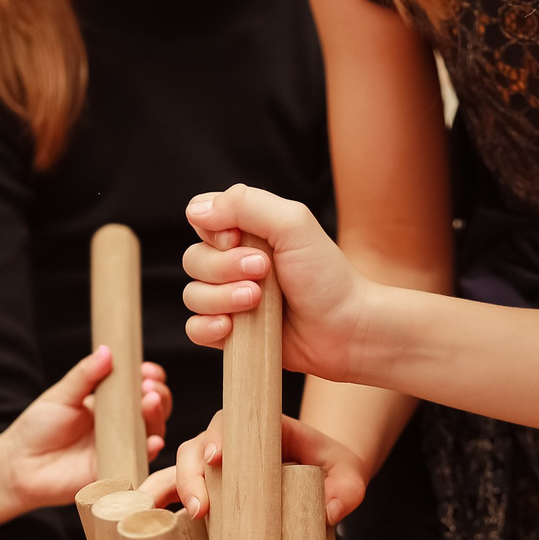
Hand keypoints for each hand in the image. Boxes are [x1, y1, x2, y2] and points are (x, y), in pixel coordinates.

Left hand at [0, 347, 170, 527]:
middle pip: (152, 408)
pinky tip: (152, 440)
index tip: (146, 369)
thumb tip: (107, 350)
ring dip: (156, 416)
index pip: (139, 387)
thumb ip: (85, 375)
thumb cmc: (38, 428)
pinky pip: (139, 461)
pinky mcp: (116, 470)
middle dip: (158, 394)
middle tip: (149, 387)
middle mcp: (119, 426)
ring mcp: (120, 448)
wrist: (19, 466)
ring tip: (149, 402)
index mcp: (109, 403)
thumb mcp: (61, 395)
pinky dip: (150, 450)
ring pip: (151, 432)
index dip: (148, 377)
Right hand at [171, 411, 369, 523]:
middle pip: (198, 446)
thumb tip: (329, 512)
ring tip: (155, 514)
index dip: (219, 436)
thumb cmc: (335, 469)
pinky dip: (158, 500)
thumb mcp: (350, 475)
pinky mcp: (210, 490)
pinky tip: (144, 519)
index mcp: (263, 427)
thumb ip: (347, 489)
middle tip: (199, 508)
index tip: (216, 459)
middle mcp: (233, 442)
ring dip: (165, 487)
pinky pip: (176, 490)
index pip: (233, 421)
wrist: (327, 480)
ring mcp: (217, 466)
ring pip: (180, 466)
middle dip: (189, 474)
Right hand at [181, 185, 373, 379]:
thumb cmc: (326, 276)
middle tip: (264, 272)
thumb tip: (195, 212)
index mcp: (247, 230)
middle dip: (224, 268)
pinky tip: (232, 328)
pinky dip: (207, 328)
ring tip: (256, 302)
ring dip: (221, 298)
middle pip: (193, 259)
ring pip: (192, 295)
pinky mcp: (232, 334)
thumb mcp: (293, 224)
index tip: (239, 239)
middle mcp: (234, 262)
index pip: (200, 217)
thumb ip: (245, 205)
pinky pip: (194, 329)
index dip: (212, 230)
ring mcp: (230, 299)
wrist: (346, 328)